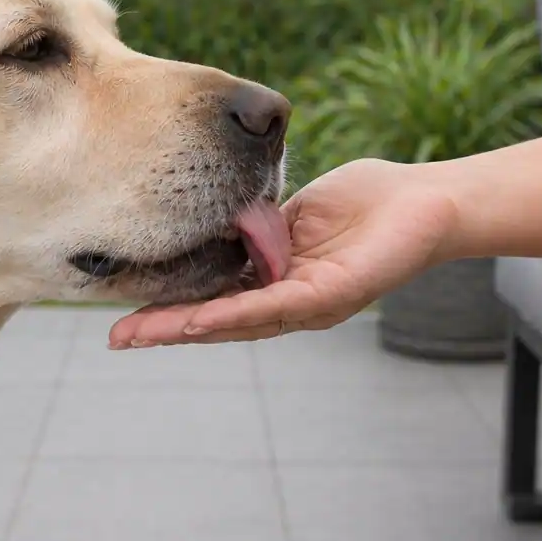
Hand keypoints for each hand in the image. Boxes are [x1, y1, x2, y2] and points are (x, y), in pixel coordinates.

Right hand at [107, 159, 461, 347]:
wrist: (425, 200)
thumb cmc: (366, 202)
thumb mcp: (292, 209)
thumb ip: (254, 220)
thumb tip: (212, 219)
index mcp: (275, 281)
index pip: (213, 298)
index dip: (169, 307)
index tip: (124, 313)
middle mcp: (288, 302)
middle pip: (217, 321)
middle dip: (165, 330)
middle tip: (116, 340)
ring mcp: (309, 304)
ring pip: (238, 321)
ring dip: (188, 328)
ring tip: (144, 335)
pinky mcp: (333, 296)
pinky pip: (275, 307)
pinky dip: (234, 314)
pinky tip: (200, 321)